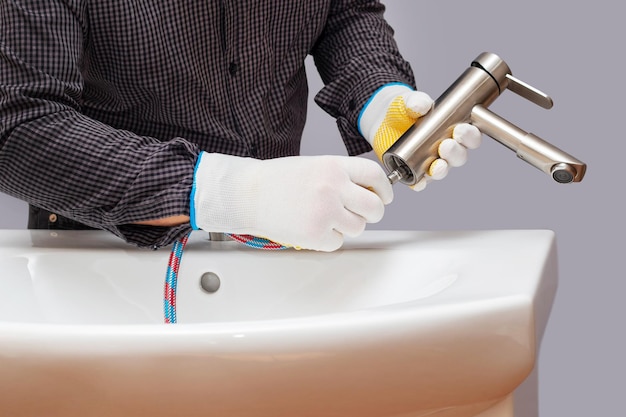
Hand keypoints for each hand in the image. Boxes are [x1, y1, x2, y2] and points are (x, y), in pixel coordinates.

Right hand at [191, 153, 392, 250]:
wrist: (248, 194)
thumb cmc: (278, 180)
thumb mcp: (314, 166)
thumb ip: (342, 176)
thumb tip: (369, 191)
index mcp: (334, 166)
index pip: (375, 175)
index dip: (384, 188)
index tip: (384, 196)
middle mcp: (333, 188)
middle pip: (374, 207)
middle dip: (372, 213)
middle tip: (360, 214)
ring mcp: (325, 212)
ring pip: (358, 228)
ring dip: (347, 227)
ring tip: (325, 218)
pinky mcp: (315, 234)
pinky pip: (338, 242)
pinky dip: (328, 239)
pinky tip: (312, 227)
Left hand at [359, 83, 480, 190]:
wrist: (382, 120)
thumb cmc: (403, 109)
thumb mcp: (409, 102)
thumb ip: (416, 101)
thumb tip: (422, 105)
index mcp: (452, 130)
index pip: (470, 137)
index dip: (469, 136)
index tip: (460, 130)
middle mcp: (445, 149)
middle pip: (459, 156)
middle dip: (455, 153)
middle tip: (446, 146)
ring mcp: (430, 161)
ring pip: (442, 170)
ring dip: (442, 169)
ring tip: (436, 164)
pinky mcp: (414, 171)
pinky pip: (421, 181)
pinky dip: (421, 183)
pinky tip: (420, 181)